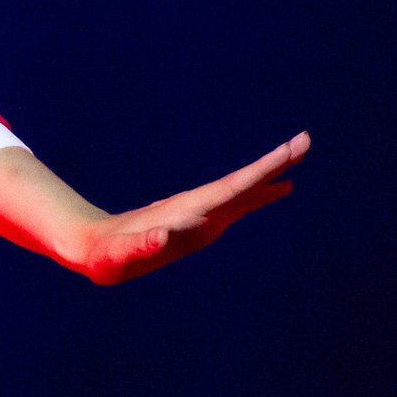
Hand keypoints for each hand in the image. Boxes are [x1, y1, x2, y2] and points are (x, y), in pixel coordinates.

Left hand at [74, 131, 308, 285]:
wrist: (91, 247)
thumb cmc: (105, 254)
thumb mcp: (120, 255)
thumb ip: (140, 245)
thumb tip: (162, 237)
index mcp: (186, 212)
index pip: (231, 188)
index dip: (260, 173)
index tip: (286, 153)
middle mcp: (197, 208)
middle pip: (242, 183)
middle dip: (273, 165)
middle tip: (306, 141)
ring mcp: (200, 214)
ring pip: (243, 191)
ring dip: (272, 176)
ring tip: (302, 160)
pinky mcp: (198, 223)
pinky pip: (238, 204)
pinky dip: (261, 194)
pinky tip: (280, 189)